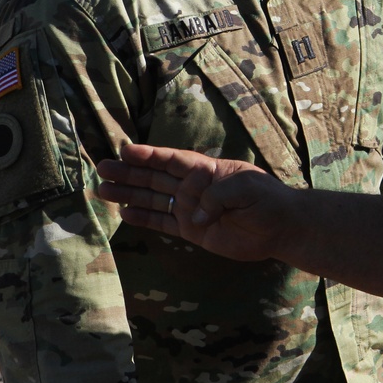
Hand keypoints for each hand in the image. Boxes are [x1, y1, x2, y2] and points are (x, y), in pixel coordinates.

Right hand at [97, 144, 292, 260]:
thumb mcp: (246, 187)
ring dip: (129, 194)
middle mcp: (195, 188)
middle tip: (102, 167)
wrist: (281, 228)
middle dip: (130, 172)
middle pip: (156, 177)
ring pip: (154, 199)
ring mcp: (192, 209)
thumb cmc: (268, 200)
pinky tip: (124, 213)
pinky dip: (144, 218)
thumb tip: (194, 215)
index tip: (126, 151)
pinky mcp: (193, 231)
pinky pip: (163, 222)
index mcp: (208, 171)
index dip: (150, 155)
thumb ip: (218, 196)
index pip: (173, 160)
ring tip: (103, 190)